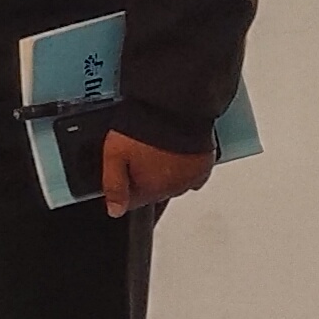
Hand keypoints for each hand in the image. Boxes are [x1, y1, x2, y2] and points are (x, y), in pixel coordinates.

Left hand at [98, 132, 212, 218]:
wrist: (172, 107)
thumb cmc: (142, 129)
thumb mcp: (114, 155)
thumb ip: (114, 185)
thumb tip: (115, 211)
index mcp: (150, 190)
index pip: (134, 201)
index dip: (126, 186)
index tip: (124, 169)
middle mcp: (173, 189)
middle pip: (154, 191)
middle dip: (146, 177)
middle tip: (141, 153)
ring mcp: (190, 178)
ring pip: (174, 183)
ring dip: (166, 172)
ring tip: (158, 149)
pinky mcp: (204, 164)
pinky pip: (194, 173)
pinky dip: (185, 166)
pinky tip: (177, 153)